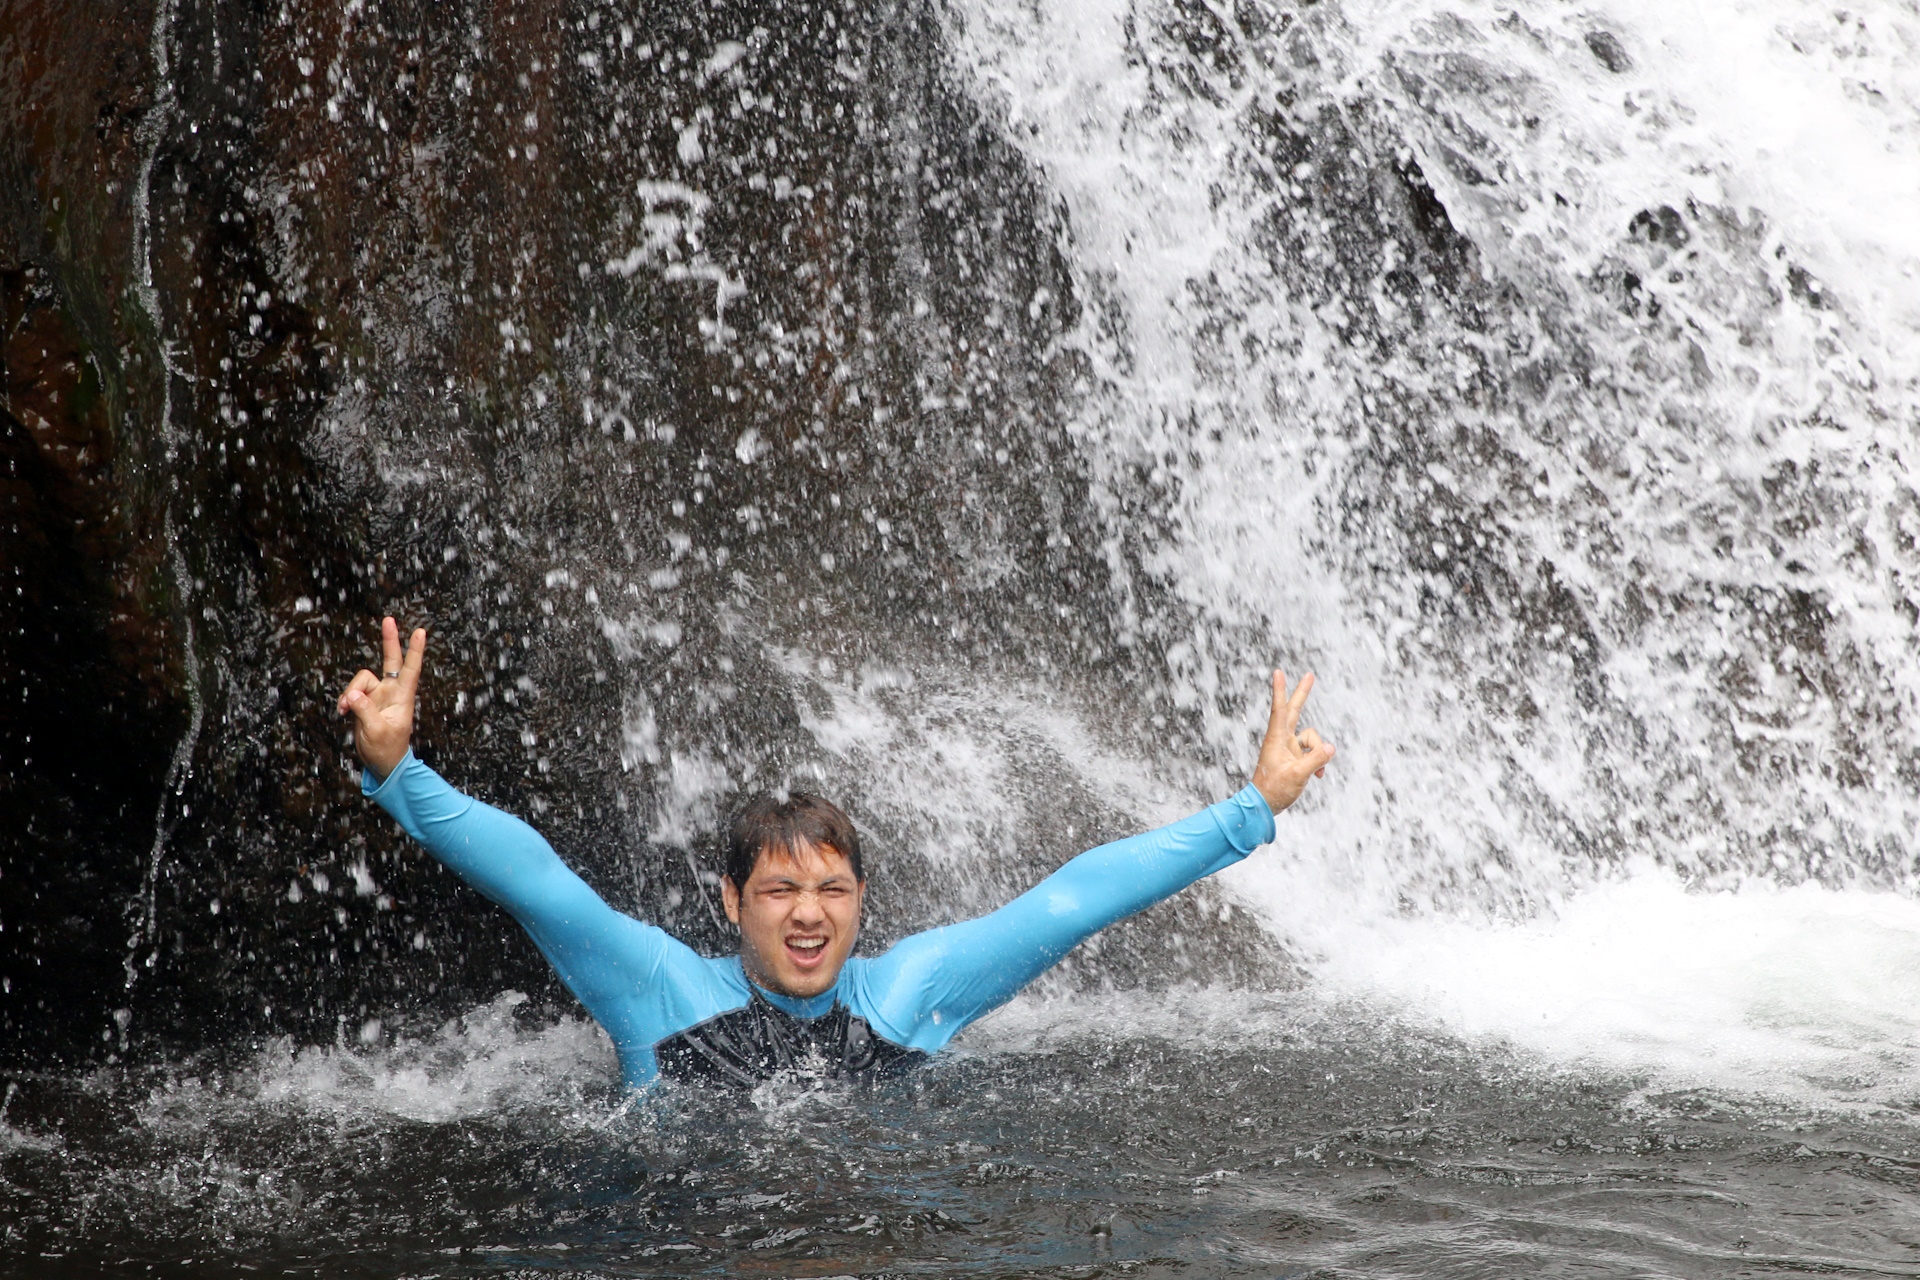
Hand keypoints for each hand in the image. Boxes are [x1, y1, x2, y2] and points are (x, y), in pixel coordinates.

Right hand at [336, 616, 426, 781]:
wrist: (381, 763)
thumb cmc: (387, 749)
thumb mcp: (376, 731)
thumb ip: (365, 711)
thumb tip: (353, 695)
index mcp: (403, 698)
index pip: (411, 669)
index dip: (415, 650)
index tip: (421, 631)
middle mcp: (391, 692)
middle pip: (391, 660)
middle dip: (389, 640)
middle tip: (388, 619)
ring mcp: (378, 696)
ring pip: (361, 680)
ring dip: (351, 692)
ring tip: (346, 710)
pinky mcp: (365, 702)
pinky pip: (351, 693)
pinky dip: (345, 701)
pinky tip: (343, 712)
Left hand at [1249, 669, 1334, 814]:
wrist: (1264, 805)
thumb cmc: (1275, 790)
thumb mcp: (1298, 776)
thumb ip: (1315, 760)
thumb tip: (1330, 747)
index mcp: (1277, 739)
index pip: (1280, 709)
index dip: (1280, 690)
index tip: (1278, 672)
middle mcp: (1282, 739)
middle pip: (1294, 711)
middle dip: (1303, 694)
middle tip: (1310, 675)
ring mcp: (1289, 747)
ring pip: (1311, 739)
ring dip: (1318, 752)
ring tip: (1317, 772)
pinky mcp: (1294, 756)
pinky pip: (1312, 752)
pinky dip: (1318, 760)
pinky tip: (1318, 775)